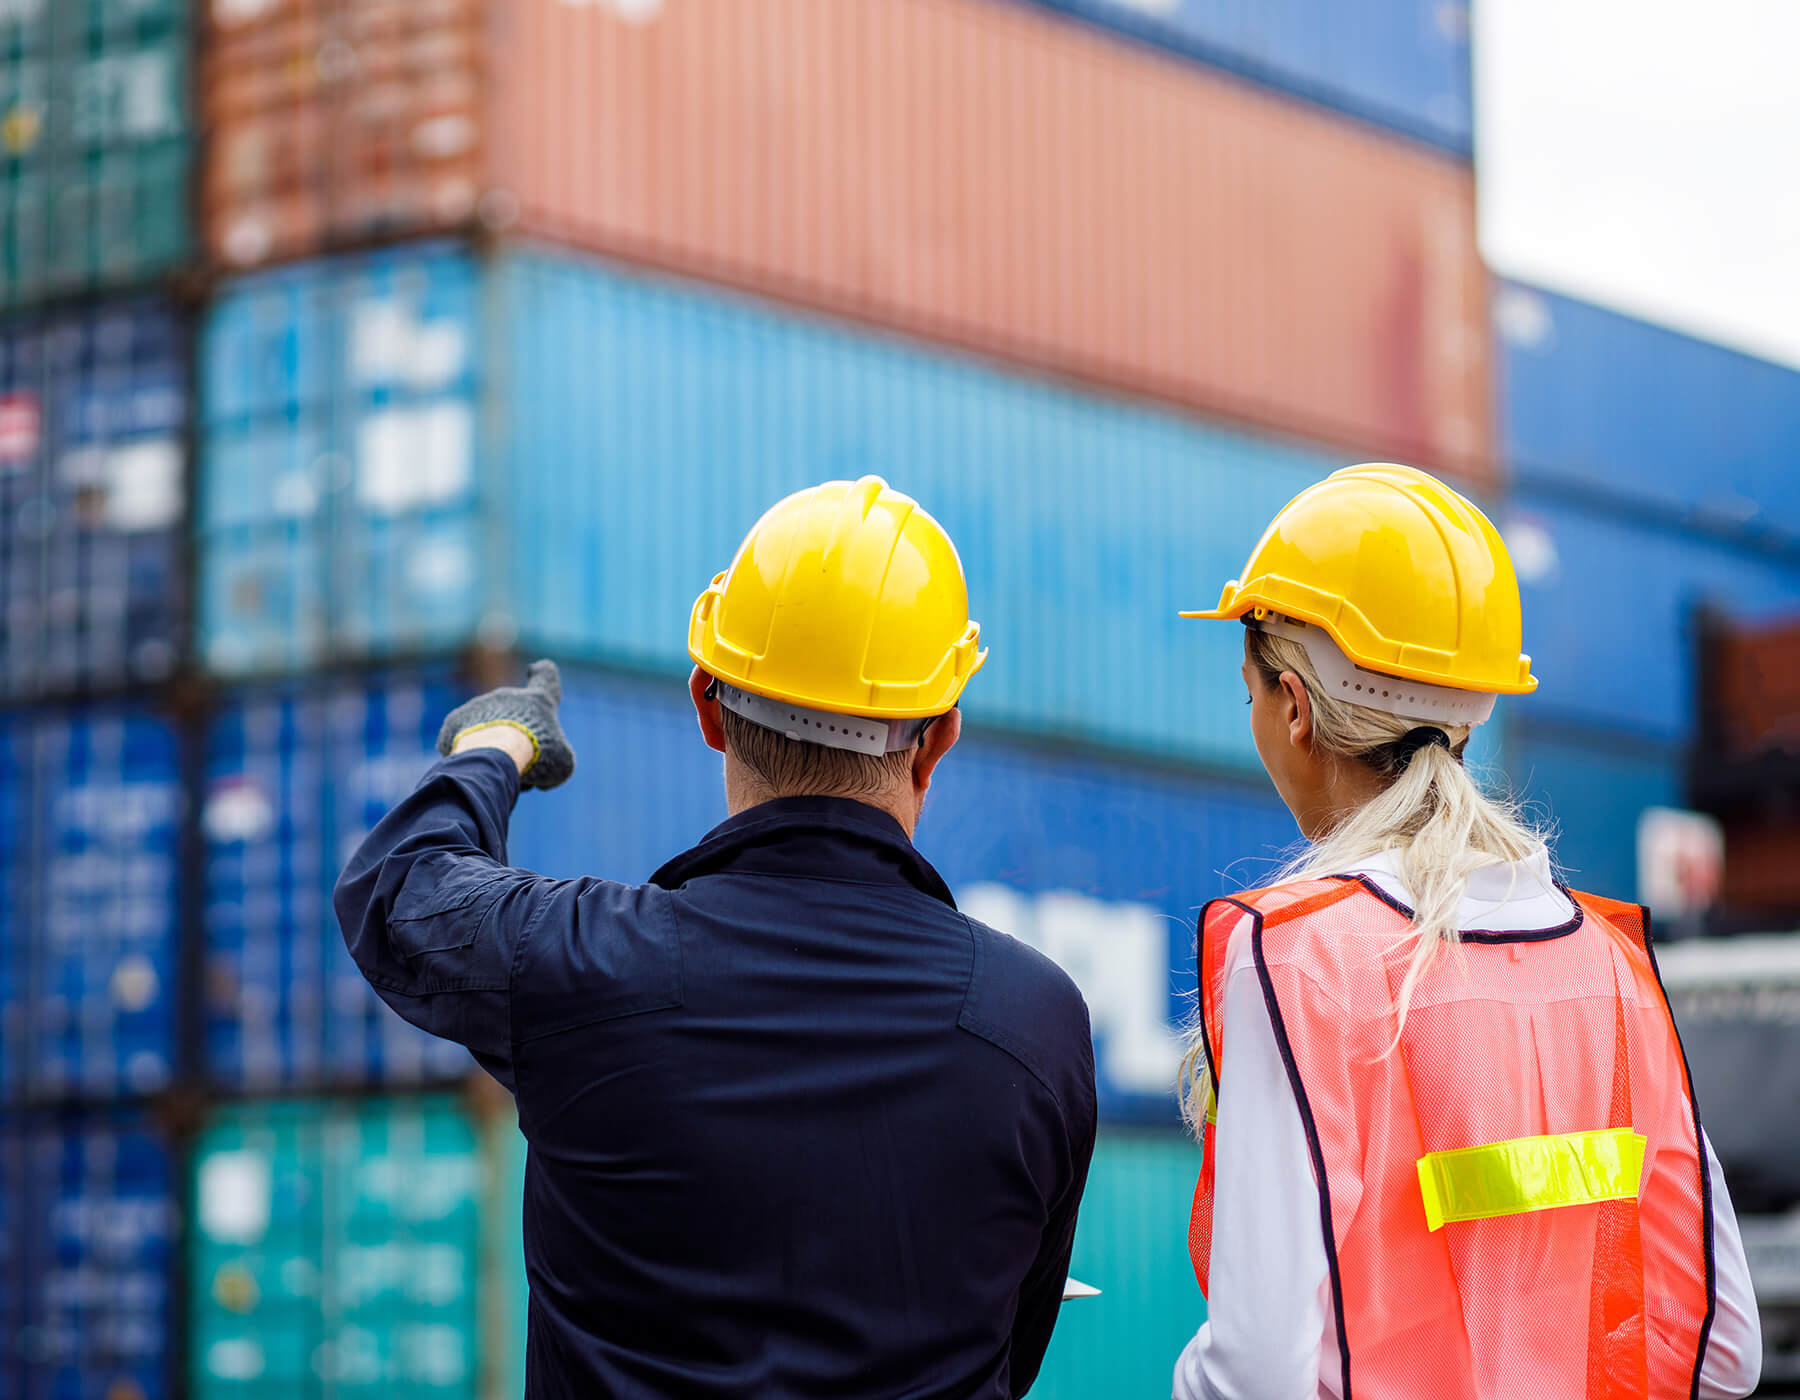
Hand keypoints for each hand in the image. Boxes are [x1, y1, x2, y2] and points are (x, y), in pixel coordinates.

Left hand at [438, 659, 575, 789]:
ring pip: (487, 732)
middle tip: (518, 768)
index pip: (546, 678)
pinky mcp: (454, 721)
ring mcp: (478, 706)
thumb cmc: (536, 754)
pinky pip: (462, 740)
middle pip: (514, 719)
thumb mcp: (561, 764)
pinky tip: (474, 769)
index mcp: (538, 700)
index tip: (536, 667)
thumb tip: (540, 780)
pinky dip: (468, 756)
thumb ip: (553, 763)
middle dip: (514, 743)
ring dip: (491, 753)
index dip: (544, 673)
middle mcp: (506, 696)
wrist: (494, 753)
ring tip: (495, 772)